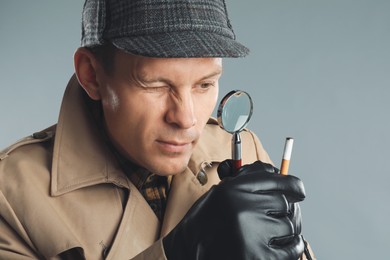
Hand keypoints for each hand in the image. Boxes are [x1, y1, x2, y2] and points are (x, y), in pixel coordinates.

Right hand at [162, 160, 305, 259]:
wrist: (189, 253)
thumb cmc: (206, 224)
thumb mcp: (221, 193)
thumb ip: (248, 181)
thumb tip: (278, 173)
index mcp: (233, 190)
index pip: (277, 180)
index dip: (293, 185)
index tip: (298, 191)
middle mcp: (243, 208)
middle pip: (285, 203)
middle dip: (284, 210)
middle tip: (277, 217)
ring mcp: (252, 234)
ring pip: (290, 225)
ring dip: (286, 230)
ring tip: (272, 234)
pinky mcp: (259, 257)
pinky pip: (293, 248)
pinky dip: (292, 247)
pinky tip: (280, 247)